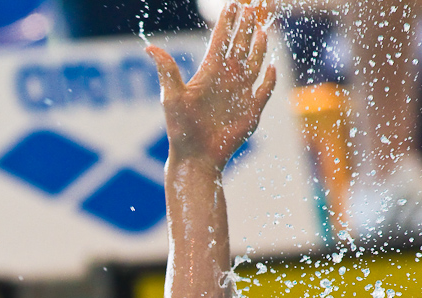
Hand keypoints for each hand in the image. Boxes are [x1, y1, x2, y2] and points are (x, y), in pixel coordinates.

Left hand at [147, 2, 276, 170]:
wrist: (196, 157)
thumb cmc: (181, 130)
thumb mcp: (172, 97)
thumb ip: (167, 70)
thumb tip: (149, 47)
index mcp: (208, 74)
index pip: (220, 42)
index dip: (226, 23)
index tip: (232, 4)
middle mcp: (225, 81)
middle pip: (239, 48)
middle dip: (245, 29)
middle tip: (251, 9)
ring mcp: (239, 95)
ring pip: (253, 65)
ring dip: (258, 48)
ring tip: (262, 30)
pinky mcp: (251, 111)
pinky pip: (264, 91)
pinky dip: (269, 80)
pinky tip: (272, 67)